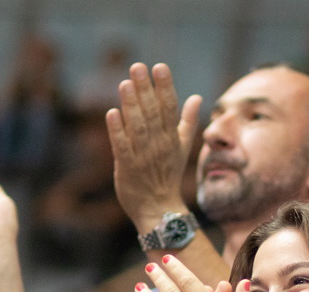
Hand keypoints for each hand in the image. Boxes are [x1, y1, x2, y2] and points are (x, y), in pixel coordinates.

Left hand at [106, 63, 202, 232]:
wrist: (159, 209)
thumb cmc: (168, 176)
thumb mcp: (182, 147)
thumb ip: (187, 121)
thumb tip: (197, 97)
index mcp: (172, 138)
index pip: (170, 108)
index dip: (165, 87)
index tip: (159, 67)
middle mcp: (159, 145)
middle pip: (152, 113)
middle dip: (145, 89)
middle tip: (137, 66)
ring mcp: (143, 156)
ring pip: (137, 127)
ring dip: (131, 105)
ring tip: (124, 83)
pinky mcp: (127, 167)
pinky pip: (122, 146)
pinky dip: (117, 131)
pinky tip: (112, 113)